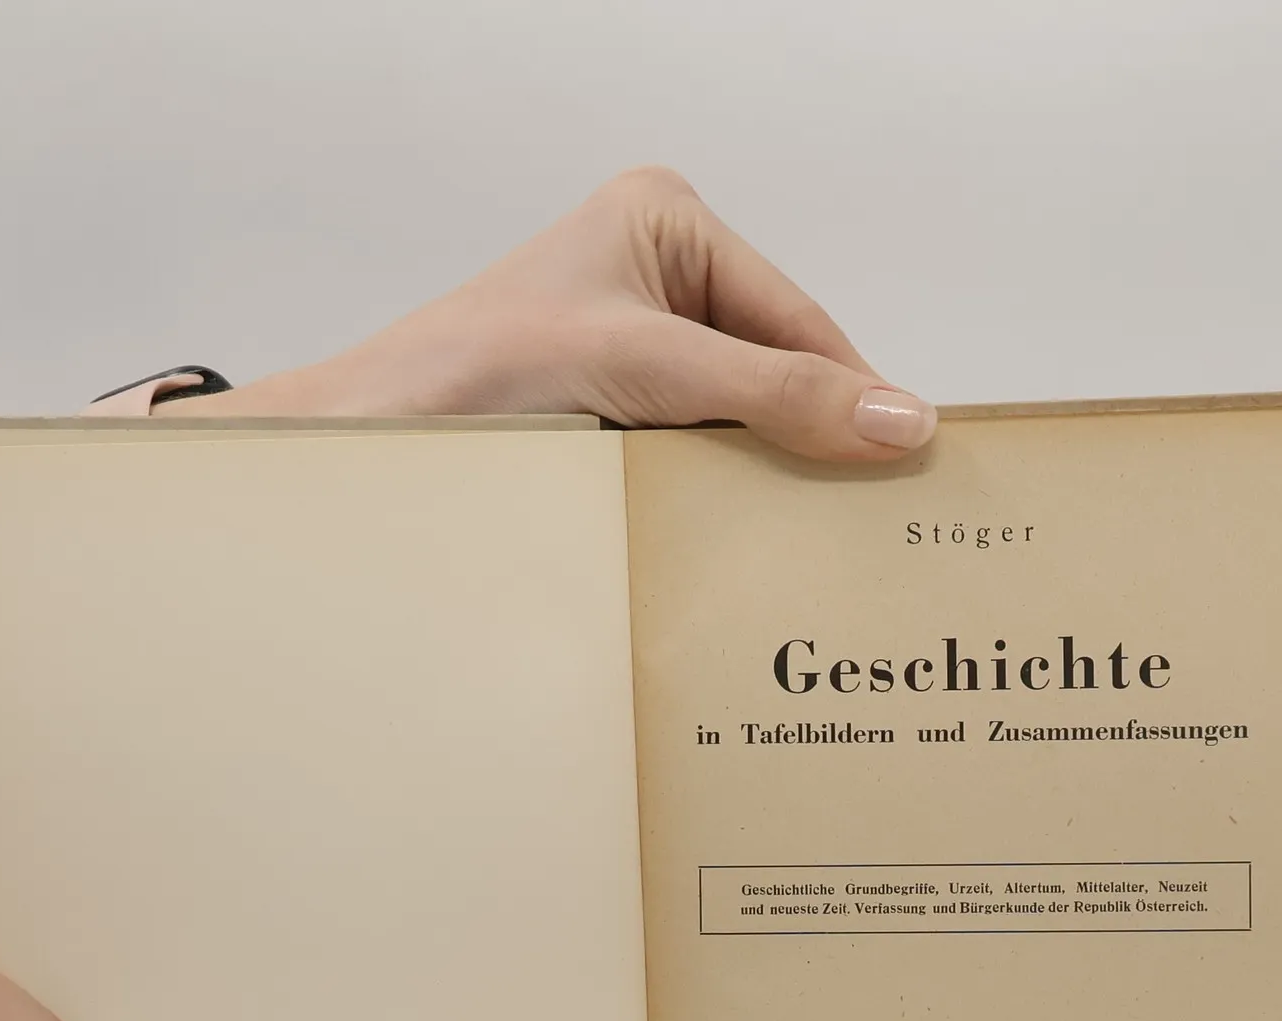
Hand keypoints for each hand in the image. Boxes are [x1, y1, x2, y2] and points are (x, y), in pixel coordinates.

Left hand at [175, 168, 934, 461]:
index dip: (852, 392)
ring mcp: (628, 347)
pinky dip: (710, 493)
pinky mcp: (604, 412)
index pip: (797, 317)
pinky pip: (689, 450)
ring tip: (804, 537)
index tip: (911, 463)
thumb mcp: (648, 369)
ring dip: (756, 476)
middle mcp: (653, 276)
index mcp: (667, 222)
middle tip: (864, 517)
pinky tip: (732, 536)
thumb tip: (896, 419)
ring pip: (733, 419)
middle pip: (772, 368)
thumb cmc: (474, 375)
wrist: (370, 441)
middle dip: (806, 439)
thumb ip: (775, 392)